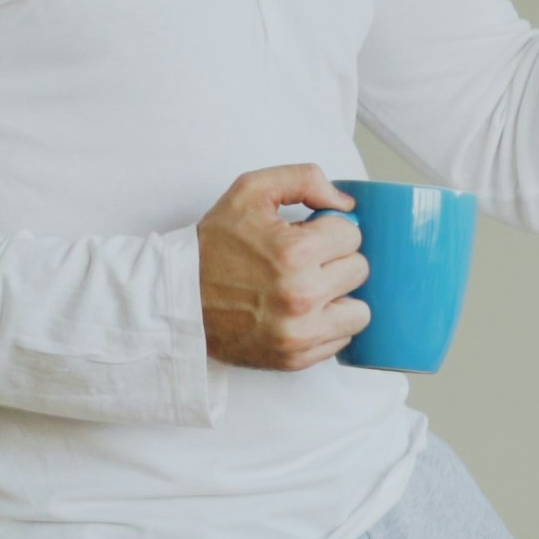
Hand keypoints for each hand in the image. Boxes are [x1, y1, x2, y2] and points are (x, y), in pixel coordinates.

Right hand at [196, 165, 370, 369]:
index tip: (307, 236)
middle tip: (306, 261)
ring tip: (311, 288)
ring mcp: (299, 334)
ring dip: (340, 298)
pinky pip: (340, 341)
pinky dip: (326, 326)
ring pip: (360, 312)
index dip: (329, 230)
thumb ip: (304, 178)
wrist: (178, 298)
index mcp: (295, 253)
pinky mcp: (295, 359)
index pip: (352, 235)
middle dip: (336, 260)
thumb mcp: (250, 191)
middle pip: (359, 271)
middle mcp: (302, 297)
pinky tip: (301, 313)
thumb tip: (346, 204)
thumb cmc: (214, 245)